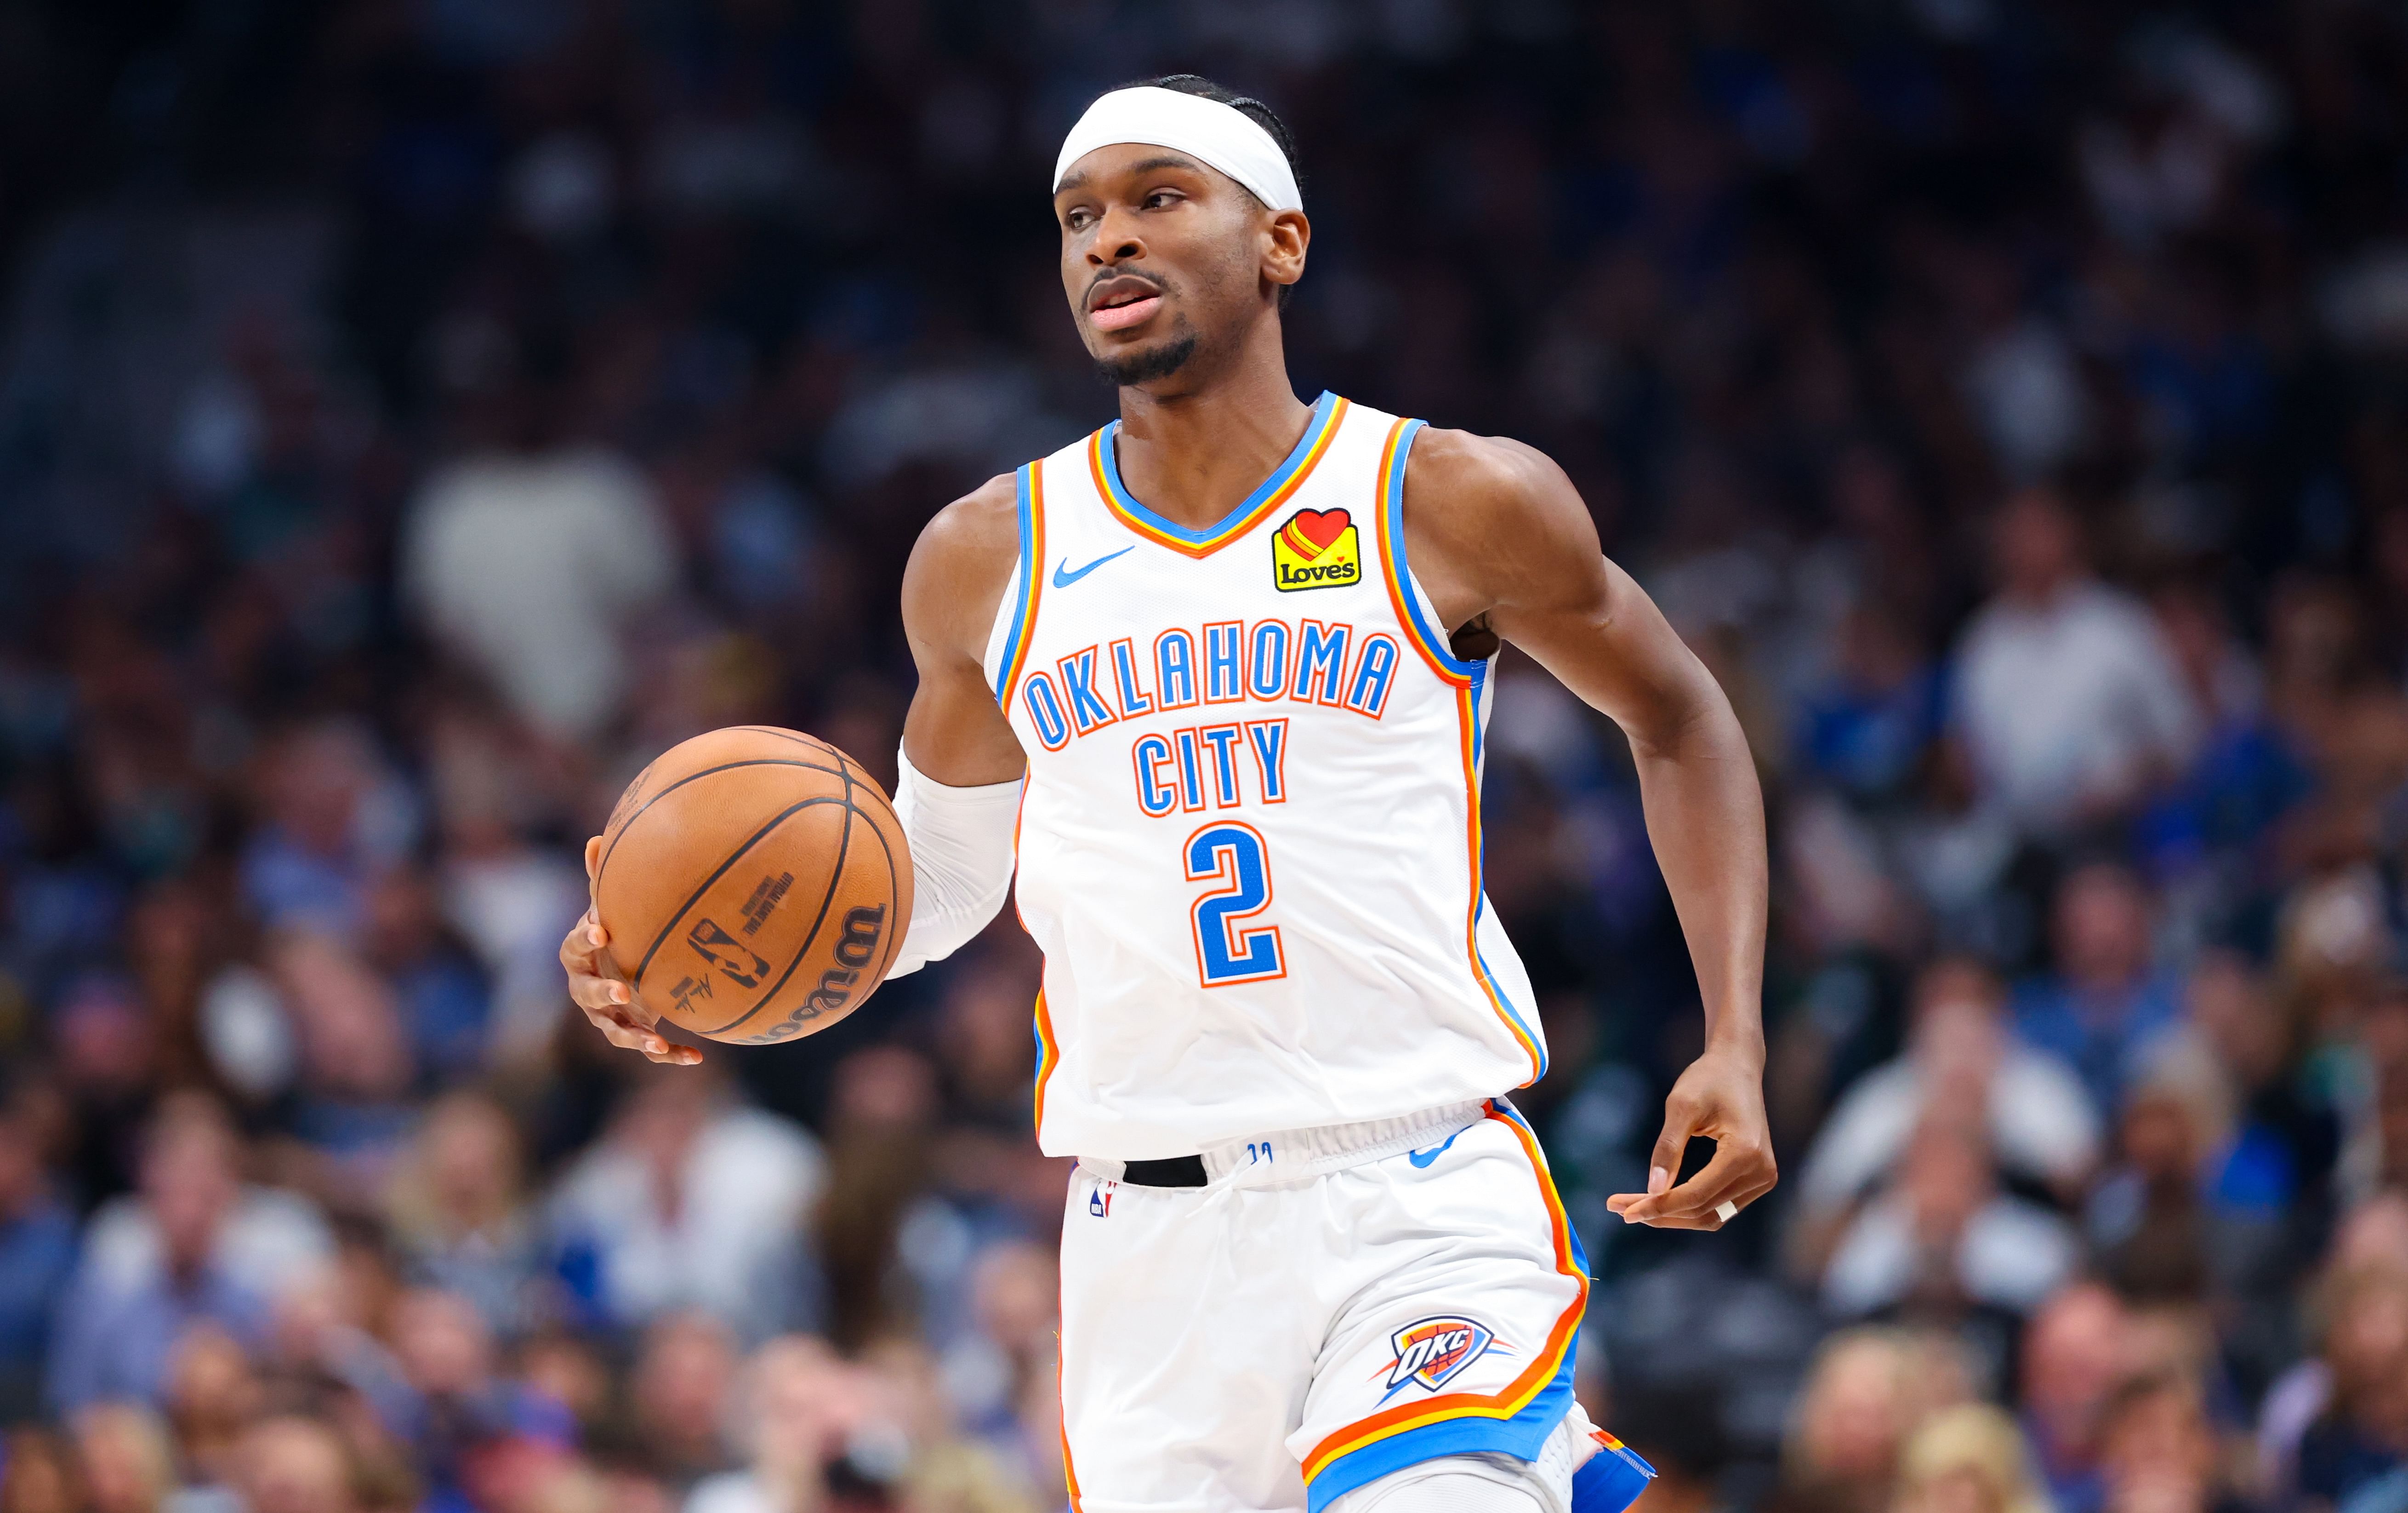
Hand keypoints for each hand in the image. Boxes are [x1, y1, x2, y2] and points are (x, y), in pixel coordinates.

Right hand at [560, 836, 701, 1065]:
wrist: (622, 969)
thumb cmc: (615, 933)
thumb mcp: (610, 908)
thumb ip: (603, 881)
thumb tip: (597, 838)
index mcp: (578, 957)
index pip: (572, 949)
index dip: (583, 940)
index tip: (602, 932)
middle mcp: (587, 991)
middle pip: (587, 996)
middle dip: (604, 995)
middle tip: (623, 992)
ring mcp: (608, 1017)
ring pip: (615, 1032)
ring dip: (635, 1038)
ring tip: (656, 1044)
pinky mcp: (634, 1033)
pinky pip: (649, 1048)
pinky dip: (671, 1055)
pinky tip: (697, 1056)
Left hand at [1606, 1043, 1774, 1228]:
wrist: (1737, 1066)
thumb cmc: (1708, 1079)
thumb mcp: (1681, 1106)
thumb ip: (1668, 1148)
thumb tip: (1652, 1191)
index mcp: (1745, 1153)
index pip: (1696, 1195)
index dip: (1659, 1207)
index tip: (1624, 1210)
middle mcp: (1761, 1172)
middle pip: (1703, 1211)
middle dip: (1660, 1214)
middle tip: (1619, 1208)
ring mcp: (1763, 1178)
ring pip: (1712, 1216)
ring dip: (1673, 1216)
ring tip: (1634, 1207)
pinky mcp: (1757, 1179)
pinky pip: (1719, 1206)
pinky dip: (1689, 1207)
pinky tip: (1659, 1201)